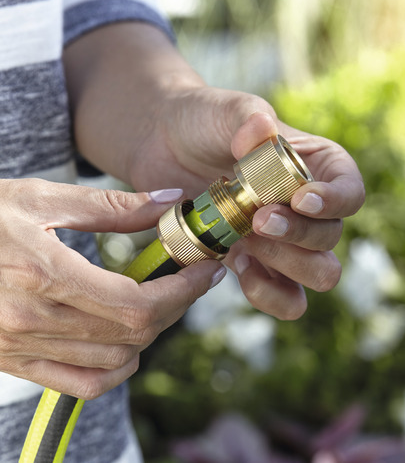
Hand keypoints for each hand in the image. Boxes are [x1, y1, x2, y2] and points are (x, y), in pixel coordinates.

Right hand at [0, 179, 224, 397]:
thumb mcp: (42, 200)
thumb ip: (112, 206)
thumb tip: (168, 201)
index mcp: (41, 274)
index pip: (137, 302)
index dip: (182, 291)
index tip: (206, 272)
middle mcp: (29, 319)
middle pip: (133, 333)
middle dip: (174, 306)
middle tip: (188, 280)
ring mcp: (18, 346)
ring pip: (115, 360)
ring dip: (150, 332)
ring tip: (159, 300)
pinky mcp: (12, 360)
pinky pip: (82, 383)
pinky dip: (117, 368)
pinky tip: (126, 341)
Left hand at [132, 88, 364, 319]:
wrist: (163, 147)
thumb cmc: (203, 122)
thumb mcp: (225, 110)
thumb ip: (246, 117)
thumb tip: (261, 133)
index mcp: (315, 165)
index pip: (350, 191)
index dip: (335, 202)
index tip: (299, 200)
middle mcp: (307, 208)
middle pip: (331, 237)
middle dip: (298, 235)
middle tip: (258, 220)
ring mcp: (284, 240)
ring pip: (318, 272)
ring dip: (288, 265)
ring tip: (246, 242)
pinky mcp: (257, 262)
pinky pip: (285, 297)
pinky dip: (269, 293)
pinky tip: (240, 266)